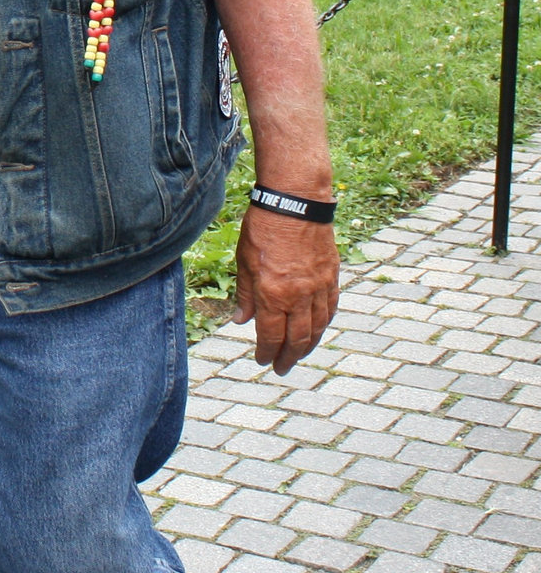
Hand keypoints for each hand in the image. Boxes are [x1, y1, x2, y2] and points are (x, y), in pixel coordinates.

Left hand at [232, 207, 338, 375]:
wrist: (295, 203)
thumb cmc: (263, 228)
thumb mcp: (244, 261)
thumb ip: (245, 294)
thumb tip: (241, 320)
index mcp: (273, 293)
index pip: (271, 335)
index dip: (267, 352)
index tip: (262, 360)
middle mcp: (299, 296)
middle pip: (297, 338)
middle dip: (288, 357)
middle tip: (281, 369)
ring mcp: (318, 288)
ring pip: (316, 328)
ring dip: (307, 346)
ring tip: (298, 356)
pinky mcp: (331, 278)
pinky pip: (330, 309)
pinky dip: (323, 324)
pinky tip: (317, 331)